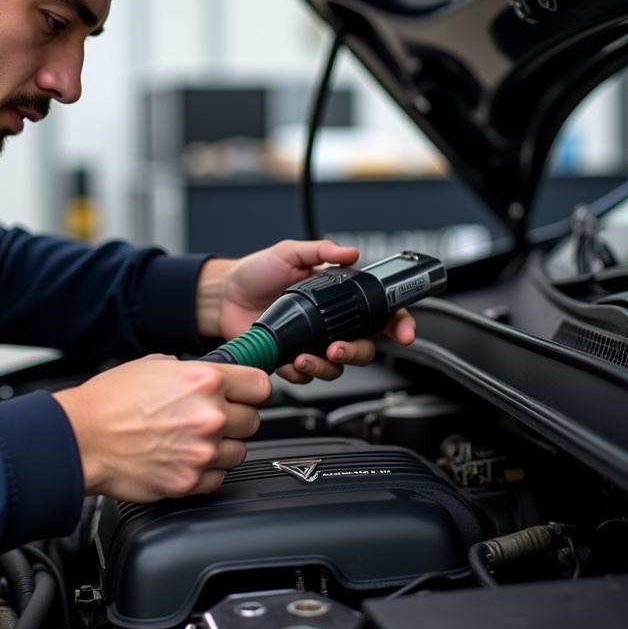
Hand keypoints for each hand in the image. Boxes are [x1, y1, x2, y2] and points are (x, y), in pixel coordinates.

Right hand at [54, 355, 268, 502]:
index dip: (252, 390)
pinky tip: (185, 459)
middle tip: (211, 418)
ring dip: (222, 447)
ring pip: (238, 452)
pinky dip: (206, 472)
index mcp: (205, 381)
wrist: (80, 438)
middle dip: (235, 418)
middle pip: (253, 421)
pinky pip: (218, 478)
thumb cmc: (109, 401)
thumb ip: (194, 372)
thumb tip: (214, 379)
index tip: (245, 394)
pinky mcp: (189, 482)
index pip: (261, 386)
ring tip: (193, 440)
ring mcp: (201, 452)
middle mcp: (209, 416)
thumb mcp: (155, 365)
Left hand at [200, 240, 415, 383]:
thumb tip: (350, 251)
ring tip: (306, 357)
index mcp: (338, 298)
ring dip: (326, 367)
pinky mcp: (292, 360)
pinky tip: (289, 360)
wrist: (223, 295)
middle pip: (364, 348)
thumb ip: (321, 252)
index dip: (399, 325)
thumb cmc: (256, 272)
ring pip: (337, 368)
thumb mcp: (290, 253)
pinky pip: (306, 376)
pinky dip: (300, 372)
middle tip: (339, 348)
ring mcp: (312, 344)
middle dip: (357, 352)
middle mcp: (330, 324)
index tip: (404, 333)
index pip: (380, 314)